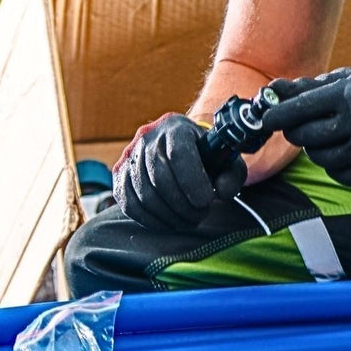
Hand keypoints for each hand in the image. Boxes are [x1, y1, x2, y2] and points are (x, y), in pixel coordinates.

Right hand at [112, 113, 246, 230]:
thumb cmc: (205, 156)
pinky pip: (130, 204)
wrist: (178, 148)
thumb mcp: (225, 160)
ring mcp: (129, 156)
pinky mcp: (119, 176)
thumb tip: (222, 192)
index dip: (192, 181)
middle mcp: (148, 137)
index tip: (206, 202)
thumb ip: (231, 175)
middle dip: (182, 205)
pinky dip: (150, 219)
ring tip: (187, 222)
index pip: (179, 153)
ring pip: (144, 193)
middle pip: (160, 177)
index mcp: (176, 127)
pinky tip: (168, 223)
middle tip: (199, 217)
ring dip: (168, 215)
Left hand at [263, 59, 350, 186]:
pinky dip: (335, 164)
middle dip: (296, 131)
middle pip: (305, 137)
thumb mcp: (345, 79)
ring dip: (316, 148)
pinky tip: (345, 150)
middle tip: (301, 126)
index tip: (268, 119)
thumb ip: (307, 88)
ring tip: (329, 135)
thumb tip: (272, 91)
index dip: (277, 116)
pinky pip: (337, 174)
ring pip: (319, 158)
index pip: (299, 109)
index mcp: (348, 96)